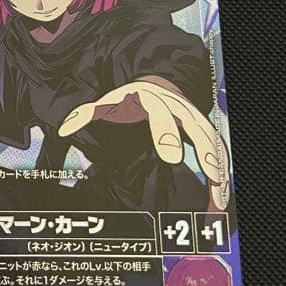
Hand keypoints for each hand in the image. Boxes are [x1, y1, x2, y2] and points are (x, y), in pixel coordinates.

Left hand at [58, 79, 229, 209]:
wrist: (157, 84)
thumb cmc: (130, 99)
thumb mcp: (109, 103)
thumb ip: (87, 115)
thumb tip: (63, 129)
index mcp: (155, 101)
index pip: (163, 117)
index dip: (168, 136)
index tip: (172, 156)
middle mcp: (181, 109)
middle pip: (198, 129)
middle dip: (205, 153)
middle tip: (209, 176)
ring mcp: (196, 120)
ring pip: (213, 143)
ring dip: (219, 170)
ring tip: (219, 201)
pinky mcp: (205, 133)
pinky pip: (218, 153)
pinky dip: (222, 176)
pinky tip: (221, 201)